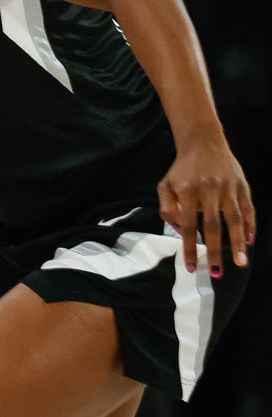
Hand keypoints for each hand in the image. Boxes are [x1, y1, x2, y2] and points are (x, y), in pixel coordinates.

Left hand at [157, 141, 255, 276]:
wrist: (203, 143)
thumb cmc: (182, 169)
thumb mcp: (165, 185)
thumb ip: (167, 208)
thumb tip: (180, 230)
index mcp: (187, 191)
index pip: (188, 225)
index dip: (189, 247)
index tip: (191, 267)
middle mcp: (209, 190)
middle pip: (213, 226)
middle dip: (216, 251)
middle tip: (216, 273)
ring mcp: (228, 188)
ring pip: (234, 219)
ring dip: (238, 243)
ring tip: (241, 263)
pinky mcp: (242, 186)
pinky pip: (248, 209)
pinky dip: (250, 225)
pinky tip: (249, 241)